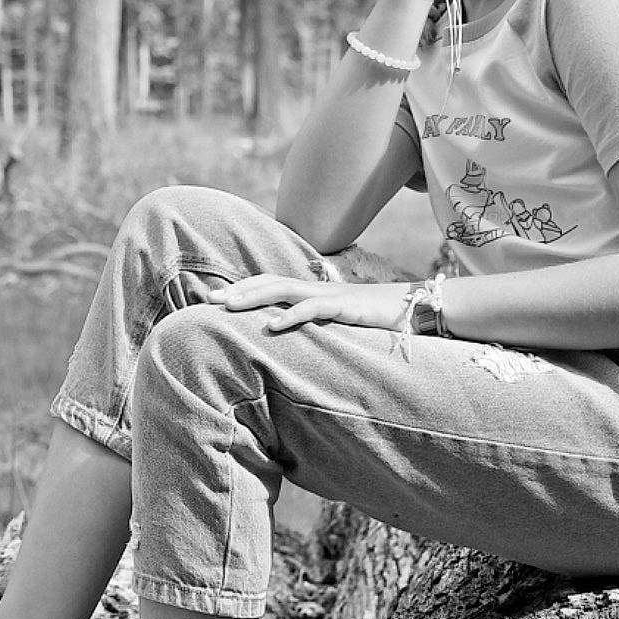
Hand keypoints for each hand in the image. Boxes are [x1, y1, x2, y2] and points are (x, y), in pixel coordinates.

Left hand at [205, 273, 410, 334]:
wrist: (411, 309)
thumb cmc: (371, 320)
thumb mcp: (334, 323)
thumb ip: (311, 325)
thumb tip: (284, 336)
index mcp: (309, 292)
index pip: (268, 284)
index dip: (241, 289)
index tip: (211, 299)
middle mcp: (314, 289)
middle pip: (268, 283)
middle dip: (237, 291)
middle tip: (207, 300)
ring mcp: (328, 295)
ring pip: (283, 290)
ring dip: (253, 297)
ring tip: (228, 307)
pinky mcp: (344, 307)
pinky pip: (313, 309)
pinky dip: (290, 315)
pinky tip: (271, 326)